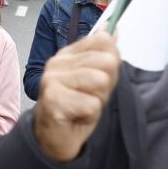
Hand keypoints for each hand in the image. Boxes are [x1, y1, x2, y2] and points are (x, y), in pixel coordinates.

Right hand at [35, 31, 119, 164]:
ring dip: (98, 100)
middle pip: (107, 62)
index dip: (112, 63)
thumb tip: (114, 28)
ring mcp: (52, 79)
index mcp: (68, 53)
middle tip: (91, 98)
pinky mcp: (53, 99)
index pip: (104, 41)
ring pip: (100, 81)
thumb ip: (105, 56)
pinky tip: (77, 118)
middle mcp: (57, 62)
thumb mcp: (95, 80)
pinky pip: (91, 104)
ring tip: (84, 107)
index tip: (100, 81)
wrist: (53, 140)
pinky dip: (90, 116)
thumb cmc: (76, 109)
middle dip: (106, 86)